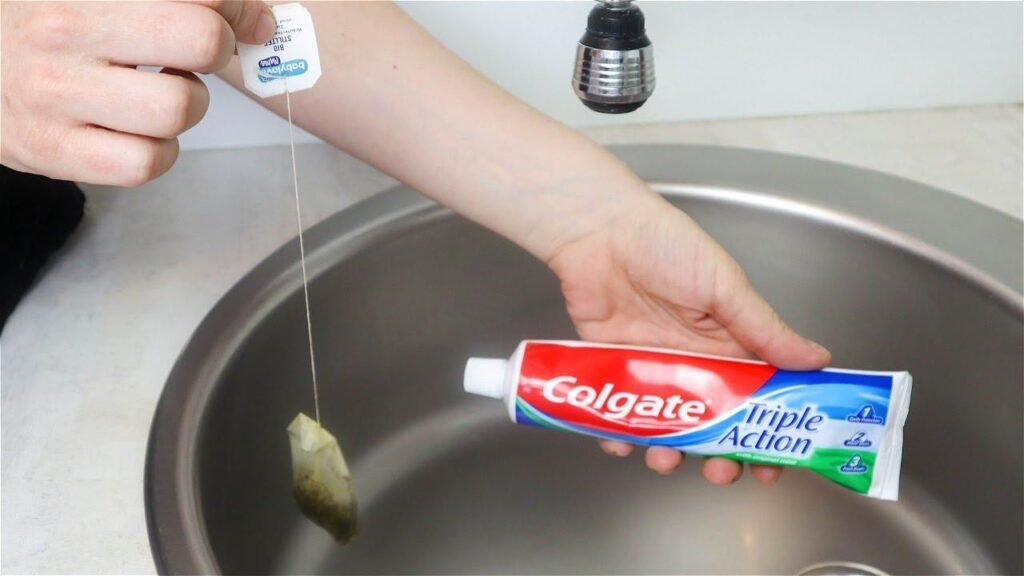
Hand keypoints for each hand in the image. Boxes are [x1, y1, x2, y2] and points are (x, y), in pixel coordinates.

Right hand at [1, 0, 274, 184]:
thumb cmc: (42, 25)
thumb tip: (255, 13)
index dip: (237, 8)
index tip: (245, 20)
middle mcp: (63, 35)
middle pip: (200, 39)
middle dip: (217, 50)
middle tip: (197, 57)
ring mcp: (55, 97)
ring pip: (179, 108)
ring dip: (189, 105)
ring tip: (160, 92)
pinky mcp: (53, 151)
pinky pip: (146, 162)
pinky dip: (159, 151)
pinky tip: (140, 132)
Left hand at [548, 195, 830, 484]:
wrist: (598, 232)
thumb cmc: (665, 245)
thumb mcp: (726, 287)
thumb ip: (765, 329)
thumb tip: (818, 360)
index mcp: (729, 342)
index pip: (757, 397)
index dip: (767, 431)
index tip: (773, 462)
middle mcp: (694, 361)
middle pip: (714, 423)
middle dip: (720, 455)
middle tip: (720, 471)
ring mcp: (653, 369)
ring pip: (668, 427)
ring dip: (670, 452)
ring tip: (666, 459)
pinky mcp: (612, 369)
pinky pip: (618, 415)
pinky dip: (619, 436)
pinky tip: (620, 444)